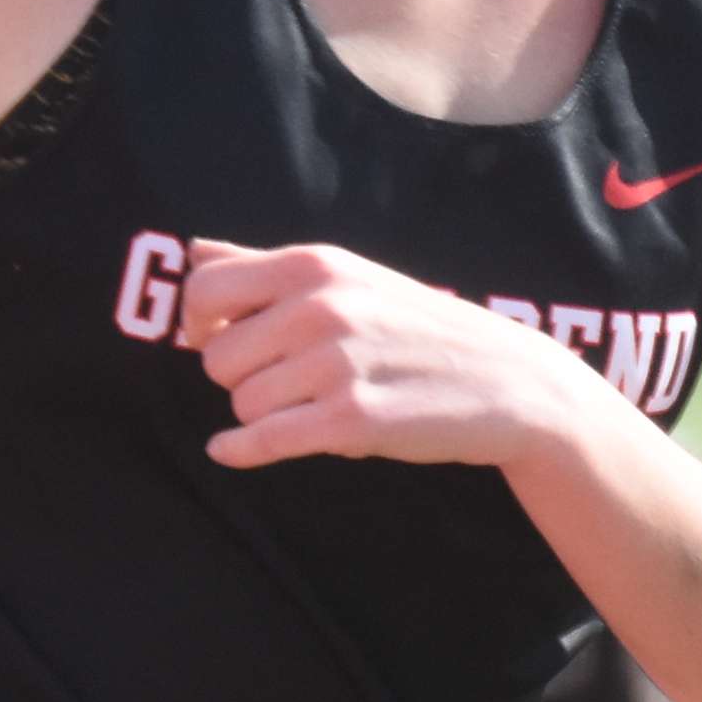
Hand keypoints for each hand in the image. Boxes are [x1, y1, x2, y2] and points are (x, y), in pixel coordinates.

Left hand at [178, 238, 574, 473]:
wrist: (509, 381)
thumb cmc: (417, 327)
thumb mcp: (347, 276)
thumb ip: (264, 265)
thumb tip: (192, 250)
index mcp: (314, 266)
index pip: (203, 288)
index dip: (196, 322)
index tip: (213, 340)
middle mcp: (321, 308)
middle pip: (215, 357)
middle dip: (239, 376)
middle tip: (282, 380)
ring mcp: (336, 365)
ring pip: (241, 403)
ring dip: (263, 413)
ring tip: (312, 402)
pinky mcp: (351, 421)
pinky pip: (262, 441)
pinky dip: (240, 450)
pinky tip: (230, 450)